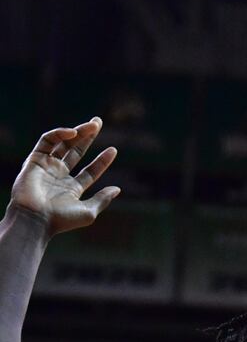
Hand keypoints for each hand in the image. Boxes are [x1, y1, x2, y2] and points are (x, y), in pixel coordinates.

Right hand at [8, 119, 120, 236]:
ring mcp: (46, 167)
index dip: (102, 160)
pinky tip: (73, 132)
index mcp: (72, 189)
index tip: (113, 150)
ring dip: (78, 132)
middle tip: (98, 122)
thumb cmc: (61, 220)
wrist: (35, 219)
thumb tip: (117, 189)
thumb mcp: (88, 211)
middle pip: (75, 152)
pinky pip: (46, 141)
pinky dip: (59, 134)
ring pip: (63, 144)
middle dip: (87, 137)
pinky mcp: (34, 160)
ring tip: (93, 124)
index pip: (90, 171)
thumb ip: (102, 199)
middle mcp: (59, 176)